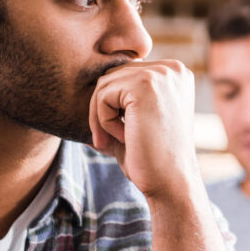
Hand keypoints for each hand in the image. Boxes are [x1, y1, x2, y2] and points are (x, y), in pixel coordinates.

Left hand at [88, 60, 199, 198]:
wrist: (170, 182)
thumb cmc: (153, 159)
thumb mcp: (134, 125)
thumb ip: (116, 105)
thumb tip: (74, 100)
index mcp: (174, 74)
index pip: (126, 74)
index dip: (114, 104)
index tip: (120, 134)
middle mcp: (172, 69)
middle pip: (113, 75)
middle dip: (103, 109)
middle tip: (106, 141)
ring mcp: (160, 75)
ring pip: (104, 84)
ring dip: (101, 117)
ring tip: (116, 141)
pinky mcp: (145, 85)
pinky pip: (103, 96)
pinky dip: (104, 121)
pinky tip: (124, 139)